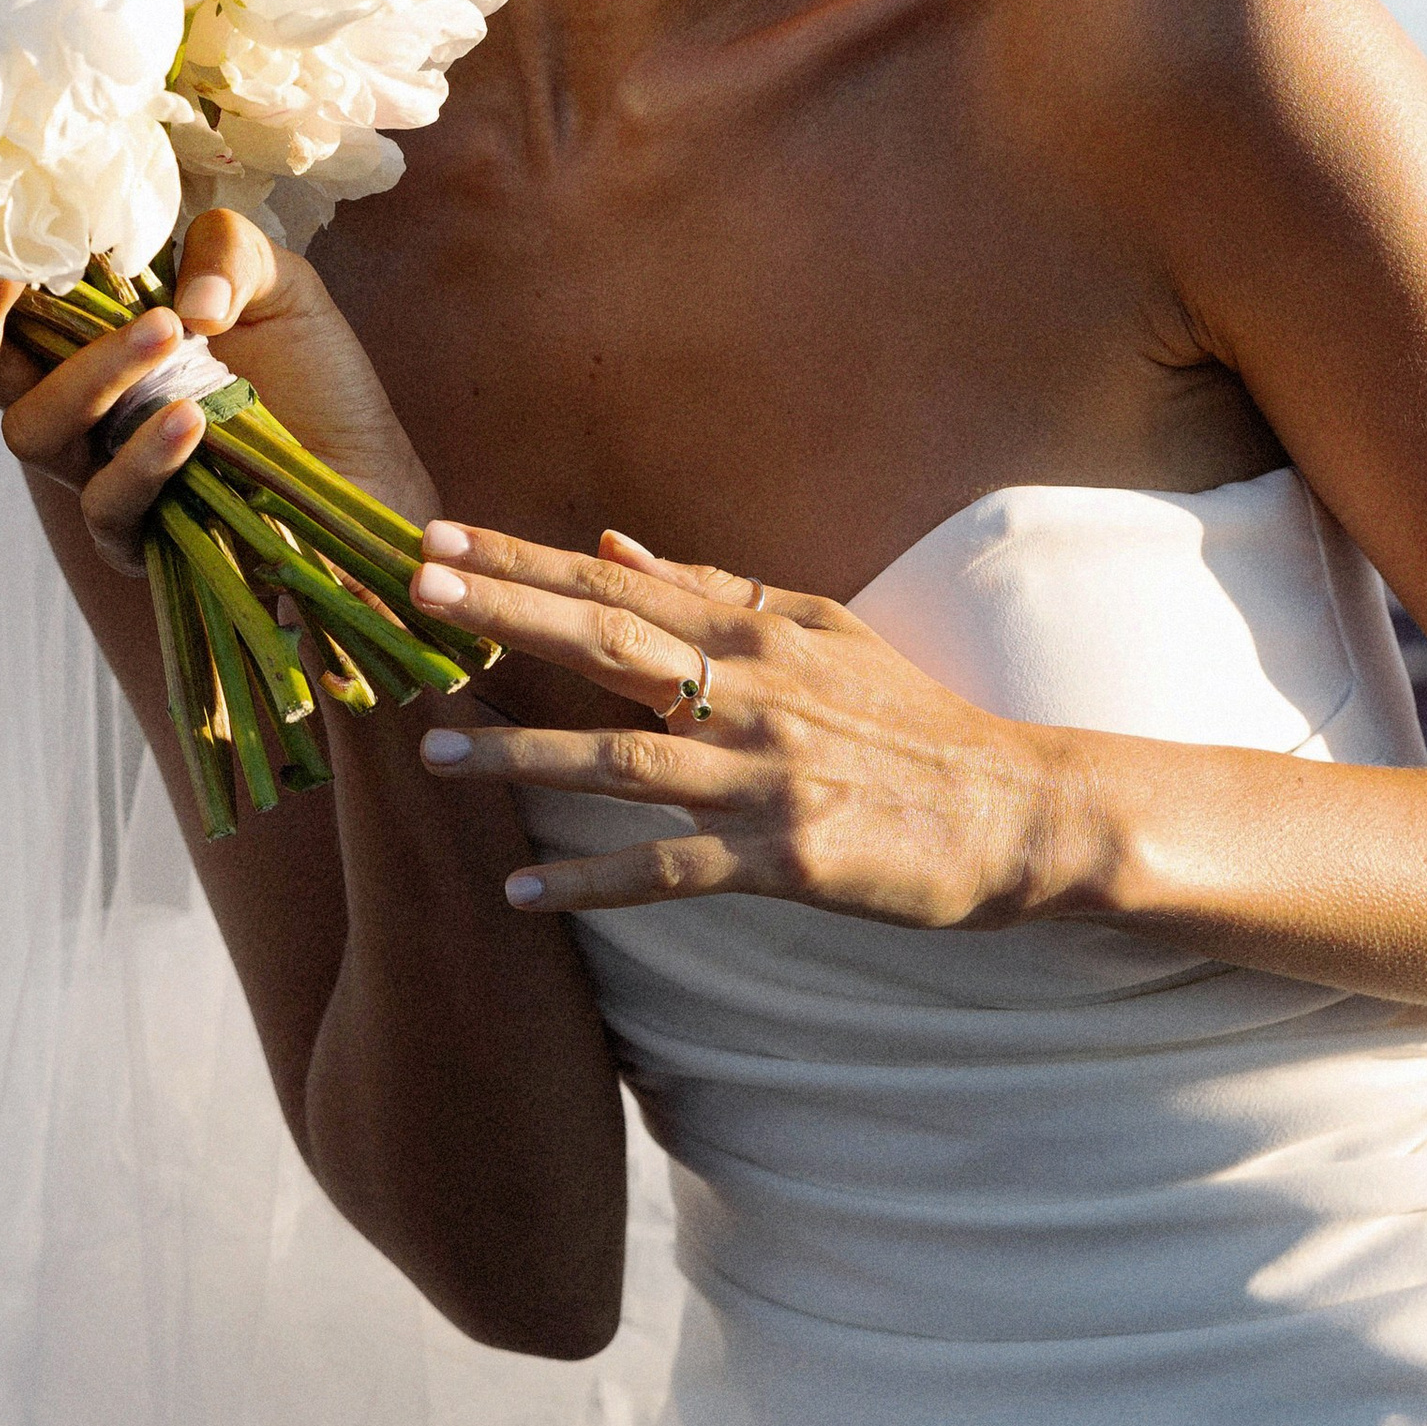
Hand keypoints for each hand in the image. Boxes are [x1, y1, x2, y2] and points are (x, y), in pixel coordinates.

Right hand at [0, 212, 441, 582]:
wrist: (371, 472)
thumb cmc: (314, 377)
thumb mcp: (278, 284)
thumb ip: (225, 249)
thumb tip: (180, 296)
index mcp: (90, 338)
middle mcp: (78, 406)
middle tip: (8, 278)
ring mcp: (98, 472)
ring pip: (34, 432)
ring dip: (88, 375)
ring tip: (167, 332)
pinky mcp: (139, 538)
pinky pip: (107, 501)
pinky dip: (143, 455)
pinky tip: (191, 420)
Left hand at [406, 525, 1096, 927]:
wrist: (1016, 810)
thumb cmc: (913, 720)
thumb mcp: (821, 632)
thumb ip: (713, 591)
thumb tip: (610, 546)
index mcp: (755, 635)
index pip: (616, 586)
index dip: (521, 562)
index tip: (435, 537)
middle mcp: (753, 695)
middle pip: (607, 645)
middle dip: (503, 616)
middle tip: (410, 593)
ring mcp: (768, 777)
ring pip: (622, 757)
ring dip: (521, 751)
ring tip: (430, 749)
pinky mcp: (786, 858)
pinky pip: (669, 869)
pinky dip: (593, 877)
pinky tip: (521, 888)